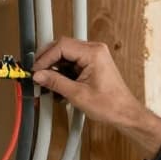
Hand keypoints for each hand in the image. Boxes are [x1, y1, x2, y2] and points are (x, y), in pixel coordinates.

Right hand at [33, 38, 160, 159]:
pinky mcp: (92, 64)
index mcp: (93, 53)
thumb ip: (56, 82)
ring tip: (46, 83)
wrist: (125, 113)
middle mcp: (94, 50)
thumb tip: (38, 75)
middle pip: (62, 47)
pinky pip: (72, 62)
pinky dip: (62, 72)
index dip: (45, 58)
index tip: (36, 70)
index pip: (61, 46)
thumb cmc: (110, 105)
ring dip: (54, 68)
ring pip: (66, 55)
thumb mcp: (77, 95)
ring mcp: (94, 56)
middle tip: (36, 74)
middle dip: (47, 61)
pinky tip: (57, 85)